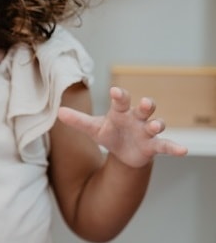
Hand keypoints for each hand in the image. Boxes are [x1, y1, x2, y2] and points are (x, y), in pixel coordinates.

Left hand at [58, 87, 188, 167]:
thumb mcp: (93, 128)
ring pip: (156, 124)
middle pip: (143, 109)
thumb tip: (59, 113)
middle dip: (146, 105)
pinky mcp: (154, 146)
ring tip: (156, 125)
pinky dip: (175, 148)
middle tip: (146, 102)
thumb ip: (78, 121)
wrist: (123, 152)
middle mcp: (136, 118)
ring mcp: (147, 131)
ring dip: (157, 124)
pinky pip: (166, 145)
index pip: (120, 100)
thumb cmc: (110, 134)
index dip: (119, 95)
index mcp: (120, 112)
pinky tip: (183, 151)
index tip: (115, 91)